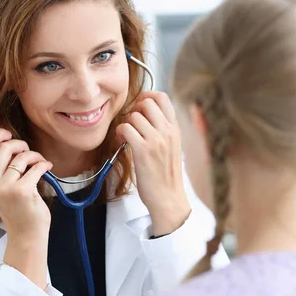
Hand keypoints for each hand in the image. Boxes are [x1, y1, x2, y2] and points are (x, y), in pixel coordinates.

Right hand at [0, 129, 51, 240]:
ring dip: (35, 155)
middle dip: (20, 145)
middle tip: (29, 152)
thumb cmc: (16, 207)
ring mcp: (6, 188)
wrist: (25, 233)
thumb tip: (8, 139)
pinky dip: (44, 164)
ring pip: (22, 156)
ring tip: (39, 162)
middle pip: (4, 147)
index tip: (9, 134)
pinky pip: (36, 167)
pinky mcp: (22, 191)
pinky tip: (47, 167)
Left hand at [116, 92, 190, 235]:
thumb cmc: (166, 176)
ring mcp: (156, 140)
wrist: (168, 199)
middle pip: (146, 102)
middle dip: (134, 109)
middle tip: (131, 124)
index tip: (138, 107)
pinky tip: (122, 142)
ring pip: (134, 115)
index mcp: (175, 129)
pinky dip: (120, 133)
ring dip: (126, 124)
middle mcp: (167, 131)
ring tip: (126, 136)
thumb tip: (145, 116)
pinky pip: (126, 129)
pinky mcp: (143, 151)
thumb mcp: (171, 148)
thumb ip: (162, 130)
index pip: (162, 98)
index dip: (146, 97)